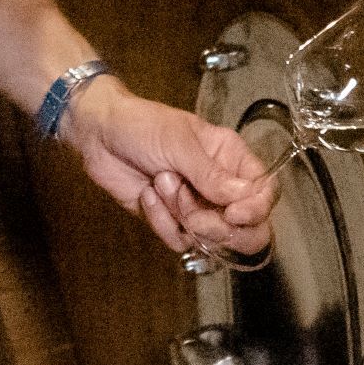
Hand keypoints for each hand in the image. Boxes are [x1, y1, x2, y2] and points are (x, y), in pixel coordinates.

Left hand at [57, 75, 275, 259]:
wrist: (98, 135)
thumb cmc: (140, 124)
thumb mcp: (179, 142)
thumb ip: (212, 174)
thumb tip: (245, 197)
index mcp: (229, 157)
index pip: (264, 192)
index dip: (256, 210)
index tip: (233, 213)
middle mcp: (219, 185)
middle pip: (248, 228)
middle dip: (220, 228)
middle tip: (194, 216)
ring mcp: (196, 205)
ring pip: (211, 238)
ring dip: (183, 217)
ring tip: (161, 184)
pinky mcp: (171, 220)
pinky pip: (179, 240)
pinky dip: (161, 221)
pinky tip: (148, 195)